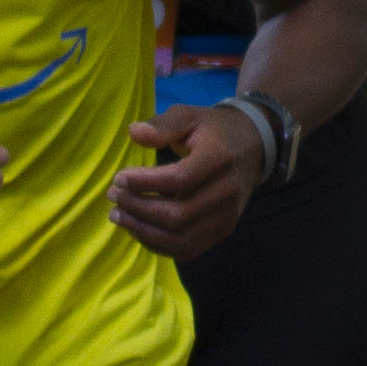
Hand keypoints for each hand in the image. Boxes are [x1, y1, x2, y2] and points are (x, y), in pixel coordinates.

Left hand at [109, 102, 264, 260]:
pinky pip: (187, 249)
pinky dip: (157, 244)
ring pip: (180, 239)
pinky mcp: (222, 232)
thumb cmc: (214, 131)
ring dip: (143, 231)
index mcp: (219, 159)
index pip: (179, 180)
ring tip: (118, 214)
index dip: (144, 183)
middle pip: (177, 216)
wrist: (253, 149)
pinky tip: (137, 227)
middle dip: (138, 209)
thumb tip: (134, 133)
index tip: (119, 177)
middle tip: (113, 195)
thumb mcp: (190, 116)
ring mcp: (226, 217)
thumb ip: (163, 125)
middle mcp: (227, 193)